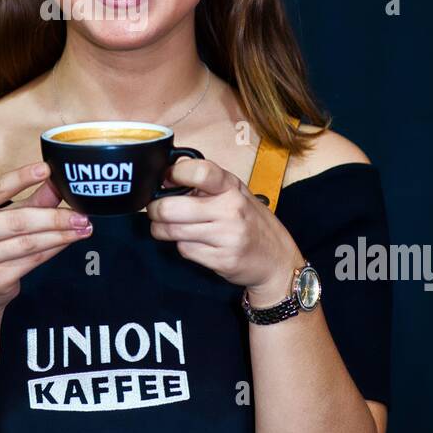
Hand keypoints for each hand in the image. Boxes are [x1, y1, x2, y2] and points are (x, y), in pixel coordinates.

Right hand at [0, 162, 92, 312]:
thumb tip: (58, 181)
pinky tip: (68, 242)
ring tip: (82, 228)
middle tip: (80, 214)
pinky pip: (32, 261)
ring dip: (60, 235)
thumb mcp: (5, 215)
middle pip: (17, 221)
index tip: (47, 169)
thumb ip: (33, 199)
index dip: (22, 178)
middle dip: (53, 217)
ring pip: (28, 243)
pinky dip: (53, 249)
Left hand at [146, 156, 303, 300]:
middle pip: (172, 208)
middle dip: (155, 210)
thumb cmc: (251, 223)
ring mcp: (227, 236)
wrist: (277, 261)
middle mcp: (231, 209)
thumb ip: (207, 184)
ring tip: (164, 228)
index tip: (165, 179)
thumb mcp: (236, 194)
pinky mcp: (222, 259)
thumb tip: (167, 176)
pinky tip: (191, 243)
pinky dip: (182, 246)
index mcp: (232, 187)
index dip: (174, 174)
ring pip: (173, 231)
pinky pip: (185, 250)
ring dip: (161, 230)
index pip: (200, 171)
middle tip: (154, 210)